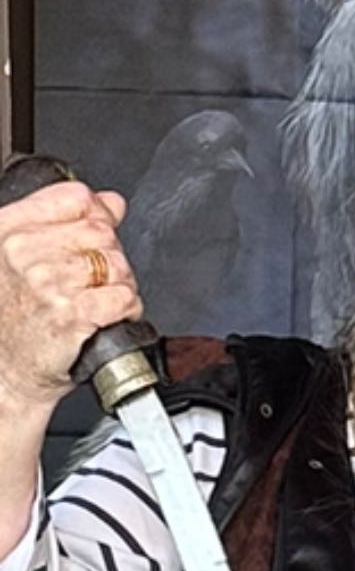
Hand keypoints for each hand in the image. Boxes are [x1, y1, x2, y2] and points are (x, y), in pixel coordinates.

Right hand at [0, 180, 142, 417]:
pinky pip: (124, 297)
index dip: (98, 215)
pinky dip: (126, 310)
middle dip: (110, 258)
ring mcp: (46, 282)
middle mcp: (23, 253)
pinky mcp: (70, 314)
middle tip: (91, 284)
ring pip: (118, 265)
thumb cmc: (13, 319)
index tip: (95, 237)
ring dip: (119, 286)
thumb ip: (65, 222)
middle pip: (103, 232)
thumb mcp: (23, 261)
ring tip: (94, 304)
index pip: (76, 197)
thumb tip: (110, 202)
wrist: (5, 373)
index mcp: (9, 231)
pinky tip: (104, 320)